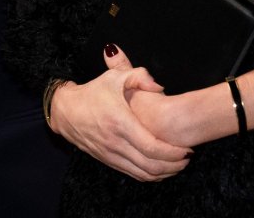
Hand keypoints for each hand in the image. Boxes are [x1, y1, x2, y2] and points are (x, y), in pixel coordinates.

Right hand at [48, 44, 191, 181]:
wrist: (66, 111)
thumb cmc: (93, 92)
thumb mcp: (114, 77)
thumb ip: (139, 76)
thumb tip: (159, 86)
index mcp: (120, 122)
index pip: (151, 146)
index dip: (172, 152)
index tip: (187, 149)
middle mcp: (116, 142)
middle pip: (150, 165)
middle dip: (173, 165)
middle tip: (187, 159)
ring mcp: (111, 154)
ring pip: (142, 173)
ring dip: (163, 173)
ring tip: (178, 165)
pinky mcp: (107, 160)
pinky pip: (132, 174)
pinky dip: (149, 175)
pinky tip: (160, 169)